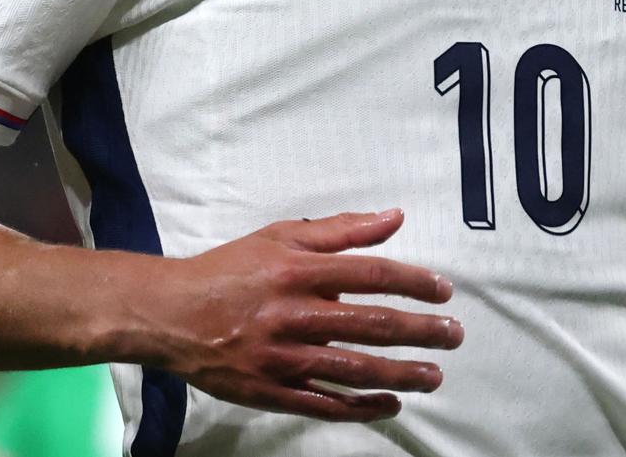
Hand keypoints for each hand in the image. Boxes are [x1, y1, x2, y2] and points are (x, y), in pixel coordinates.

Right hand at [147, 208, 461, 421]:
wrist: (171, 315)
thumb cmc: (230, 271)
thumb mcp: (282, 237)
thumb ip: (341, 230)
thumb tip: (395, 217)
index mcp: (298, 271)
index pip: (371, 275)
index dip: (414, 282)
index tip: (443, 290)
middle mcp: (294, 314)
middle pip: (371, 324)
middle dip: (420, 331)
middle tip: (454, 335)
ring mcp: (282, 358)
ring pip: (354, 369)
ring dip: (401, 373)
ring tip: (435, 375)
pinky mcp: (271, 391)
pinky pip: (325, 404)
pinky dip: (362, 407)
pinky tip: (391, 404)